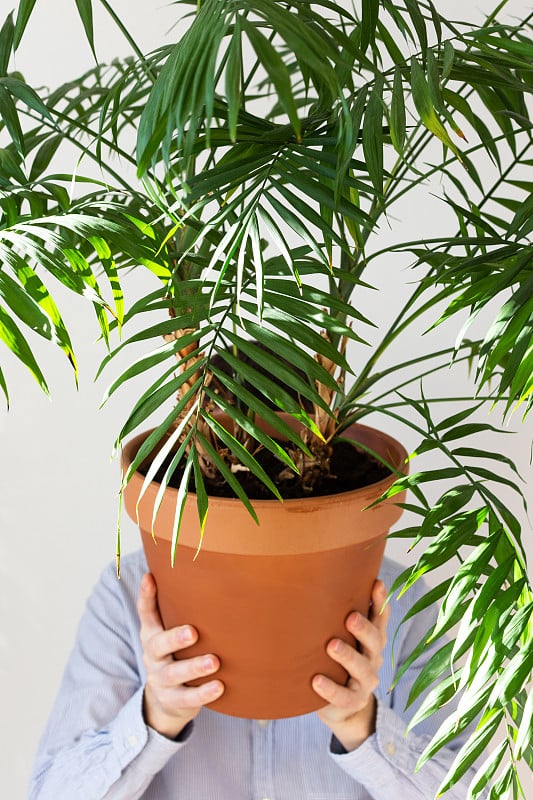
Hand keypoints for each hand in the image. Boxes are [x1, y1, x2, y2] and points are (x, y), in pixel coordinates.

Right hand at [137, 572, 224, 738]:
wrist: (164, 701)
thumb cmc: (173, 654)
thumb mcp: (166, 631)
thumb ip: (172, 606)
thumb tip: (185, 567)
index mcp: (152, 635)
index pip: (146, 613)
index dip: (146, 595)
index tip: (150, 577)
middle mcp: (153, 657)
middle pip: (158, 646)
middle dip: (175, 638)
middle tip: (193, 632)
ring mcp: (162, 680)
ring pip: (175, 674)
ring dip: (195, 667)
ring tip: (214, 661)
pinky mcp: (174, 700)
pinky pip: (188, 698)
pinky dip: (204, 694)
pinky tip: (220, 686)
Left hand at [312, 579, 389, 751]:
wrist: (342, 708)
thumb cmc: (337, 662)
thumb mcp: (344, 638)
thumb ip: (337, 617)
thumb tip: (319, 579)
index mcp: (373, 640)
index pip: (380, 618)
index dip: (380, 602)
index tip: (376, 584)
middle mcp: (373, 658)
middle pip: (375, 641)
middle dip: (363, 628)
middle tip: (350, 617)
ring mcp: (365, 681)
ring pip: (362, 668)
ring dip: (348, 656)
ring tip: (332, 646)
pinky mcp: (352, 701)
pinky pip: (343, 696)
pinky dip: (330, 689)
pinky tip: (316, 681)